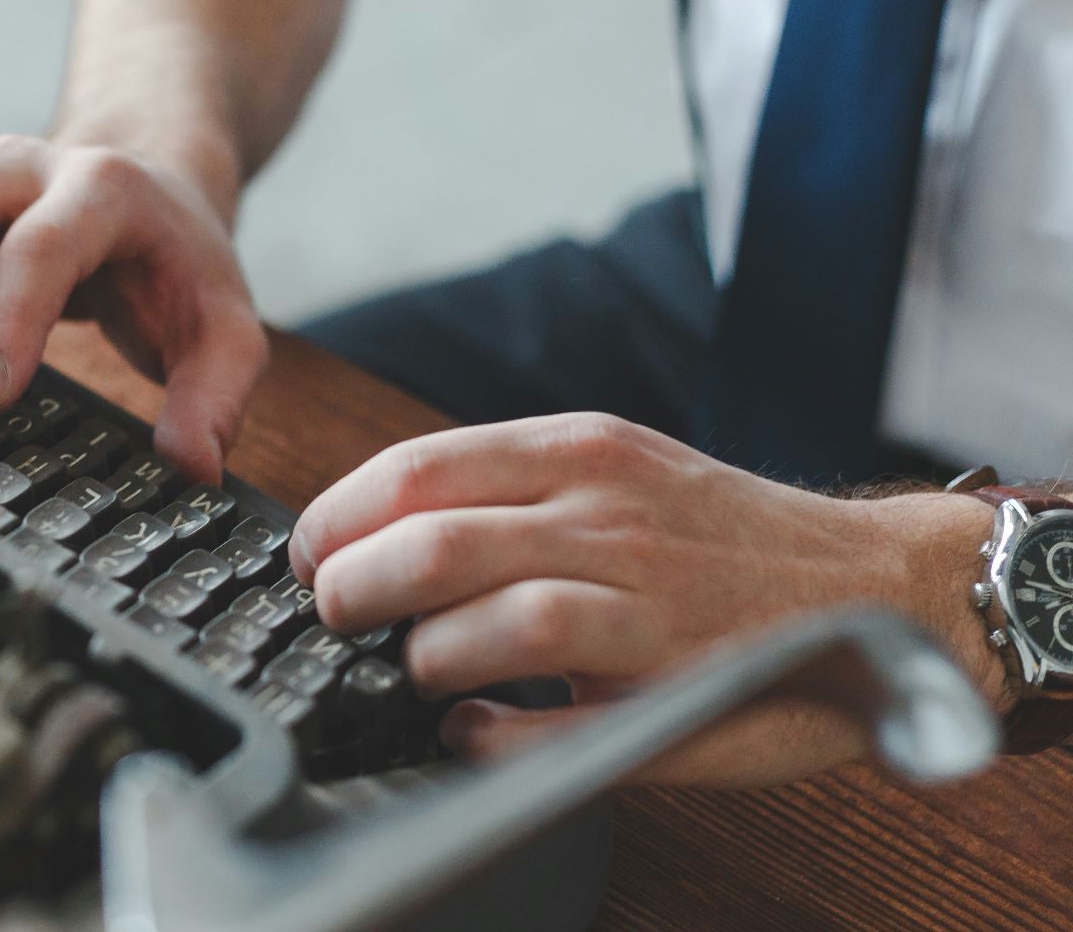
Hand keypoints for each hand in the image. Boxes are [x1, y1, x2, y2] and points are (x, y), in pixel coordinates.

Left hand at [288, 412, 1007, 786]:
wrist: (878, 584)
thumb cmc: (717, 533)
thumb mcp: (615, 466)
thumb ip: (507, 486)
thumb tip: (374, 527)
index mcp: (582, 453)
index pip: (418, 470)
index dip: (338, 516)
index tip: (310, 553)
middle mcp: (609, 520)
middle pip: (433, 547)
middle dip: (353, 590)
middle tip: (336, 615)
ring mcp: (646, 608)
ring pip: (489, 628)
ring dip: (421, 658)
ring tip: (414, 667)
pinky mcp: (673, 695)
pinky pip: (551, 726)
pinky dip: (490, 735)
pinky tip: (474, 728)